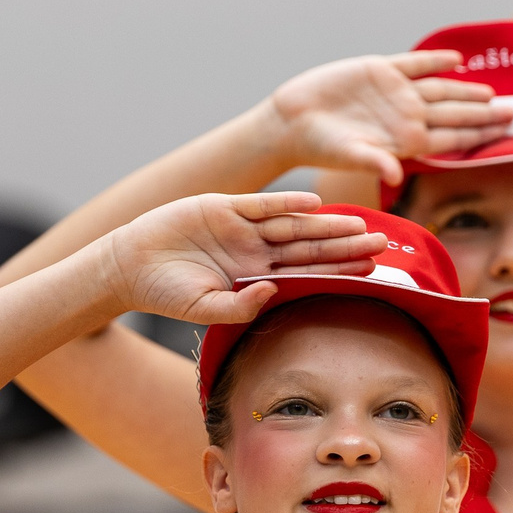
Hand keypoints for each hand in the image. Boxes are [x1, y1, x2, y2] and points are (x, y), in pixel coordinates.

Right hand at [95, 193, 386, 325]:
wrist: (130, 266)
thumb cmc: (166, 294)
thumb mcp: (205, 309)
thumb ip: (240, 306)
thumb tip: (273, 293)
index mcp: (257, 278)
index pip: (307, 273)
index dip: (338, 270)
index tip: (371, 270)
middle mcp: (256, 252)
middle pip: (310, 246)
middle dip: (344, 245)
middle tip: (382, 241)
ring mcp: (242, 228)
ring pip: (293, 224)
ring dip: (325, 223)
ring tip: (358, 223)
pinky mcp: (223, 208)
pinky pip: (260, 204)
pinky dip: (285, 203)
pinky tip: (312, 204)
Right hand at [265, 52, 510, 186]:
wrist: (293, 121)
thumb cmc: (322, 146)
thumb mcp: (350, 155)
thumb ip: (376, 162)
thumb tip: (397, 174)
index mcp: (407, 140)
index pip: (452, 137)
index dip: (479, 134)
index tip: (505, 133)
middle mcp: (407, 116)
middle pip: (455, 113)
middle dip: (484, 114)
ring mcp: (397, 93)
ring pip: (441, 90)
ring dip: (467, 90)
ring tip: (492, 93)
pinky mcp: (381, 70)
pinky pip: (415, 65)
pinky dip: (435, 62)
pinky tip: (456, 61)